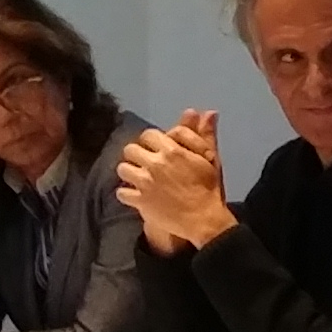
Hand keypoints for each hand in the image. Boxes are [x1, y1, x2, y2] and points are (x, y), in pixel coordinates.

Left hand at [116, 110, 233, 249]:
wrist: (204, 220)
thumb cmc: (209, 188)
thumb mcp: (210, 159)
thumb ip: (203, 135)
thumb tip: (209, 112)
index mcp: (172, 150)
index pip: (149, 134)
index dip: (153, 141)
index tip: (159, 150)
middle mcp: (154, 164)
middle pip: (131, 149)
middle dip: (137, 155)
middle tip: (146, 164)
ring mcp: (144, 183)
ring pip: (122, 168)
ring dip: (129, 172)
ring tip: (138, 178)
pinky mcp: (140, 201)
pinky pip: (122, 193)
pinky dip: (127, 194)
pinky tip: (135, 196)